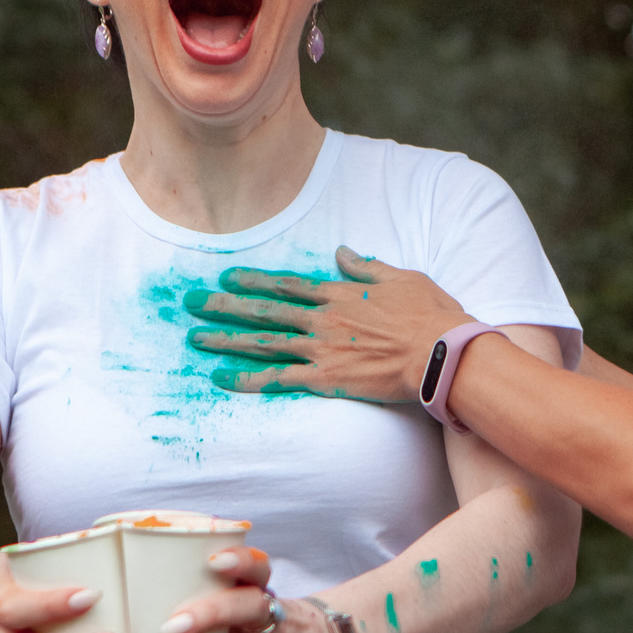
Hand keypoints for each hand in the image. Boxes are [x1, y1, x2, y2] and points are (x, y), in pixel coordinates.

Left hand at [146, 550, 349, 632]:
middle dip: (212, 614)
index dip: (240, 561)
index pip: (258, 569)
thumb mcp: (251, 602)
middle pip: (251, 608)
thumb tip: (143, 604)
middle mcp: (276, 620)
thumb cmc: (267, 623)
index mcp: (263, 592)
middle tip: (170, 627)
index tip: (213, 560)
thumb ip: (212, 599)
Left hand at [183, 246, 469, 403]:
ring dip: (226, 339)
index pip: (287, 285)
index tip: (228, 277)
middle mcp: (322, 319)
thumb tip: (341, 253)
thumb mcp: (401, 277)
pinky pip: (279, 380)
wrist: (441, 352)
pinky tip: (222, 379)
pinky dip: (248, 379)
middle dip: (224, 305)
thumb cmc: (429, 315)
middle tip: (190, 303)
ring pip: (263, 341)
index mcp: (339, 294)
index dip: (254, 281)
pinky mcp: (326, 379)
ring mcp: (321, 349)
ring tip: (195, 339)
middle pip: (264, 310)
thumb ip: (366, 267)